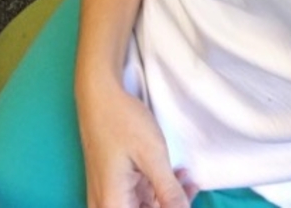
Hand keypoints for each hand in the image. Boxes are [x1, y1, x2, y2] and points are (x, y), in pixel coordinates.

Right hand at [76, 73, 197, 207]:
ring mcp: (106, 195)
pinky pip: (134, 197)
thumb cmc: (123, 121)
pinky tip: (171, 175)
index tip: (187, 195)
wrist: (99, 94)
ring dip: (164, 199)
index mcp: (113, 205)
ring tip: (185, 178)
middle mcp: (105, 205)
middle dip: (170, 206)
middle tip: (191, 187)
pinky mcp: (110, 184)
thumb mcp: (152, 156)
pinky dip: (154, 190)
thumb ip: (169, 191)